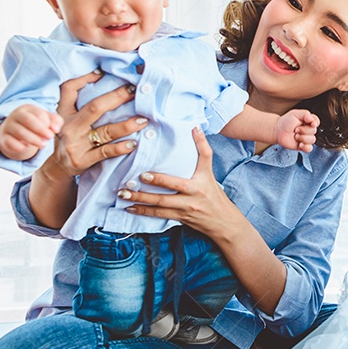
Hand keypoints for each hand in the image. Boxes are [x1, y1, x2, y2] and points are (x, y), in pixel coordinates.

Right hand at [0, 104, 62, 160]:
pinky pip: (9, 141)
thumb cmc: (35, 125)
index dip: (48, 123)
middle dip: (40, 129)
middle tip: (50, 137)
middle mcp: (16, 115)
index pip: (39, 114)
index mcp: (28, 109)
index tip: (54, 132)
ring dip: (33, 139)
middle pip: (28, 119)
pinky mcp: (3, 138)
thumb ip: (56, 122)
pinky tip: (25, 148)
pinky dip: (18, 145)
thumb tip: (56, 129)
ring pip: (19, 131)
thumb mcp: (47, 121)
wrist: (13, 134)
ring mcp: (8, 126)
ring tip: (43, 145)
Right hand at [43, 70, 146, 177]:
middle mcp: (69, 127)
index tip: (103, 71)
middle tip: (135, 90)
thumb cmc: (69, 135)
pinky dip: (121, 147)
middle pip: (95, 108)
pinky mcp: (83, 160)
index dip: (84, 78)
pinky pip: (106, 152)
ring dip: (127, 125)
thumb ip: (76, 97)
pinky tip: (133, 143)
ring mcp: (76, 144)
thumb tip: (98, 73)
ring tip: (144, 120)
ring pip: (106, 131)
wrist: (58, 167)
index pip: (69, 89)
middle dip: (117, 97)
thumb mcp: (65, 116)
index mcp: (63, 112)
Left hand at [119, 127, 235, 237]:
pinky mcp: (179, 218)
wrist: (223, 221)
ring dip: (140, 203)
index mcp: (198, 185)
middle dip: (144, 194)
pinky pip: (159, 216)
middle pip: (164, 197)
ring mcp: (184, 210)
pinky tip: (130, 209)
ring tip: (123, 197)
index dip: (162, 179)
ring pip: (159, 208)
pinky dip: (144, 212)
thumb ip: (202, 149)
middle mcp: (190, 199)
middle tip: (126, 187)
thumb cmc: (214, 194)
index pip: (178, 181)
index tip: (145, 175)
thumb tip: (195, 127)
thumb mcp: (210, 171)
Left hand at [275, 109, 318, 152]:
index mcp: (307, 121)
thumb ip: (305, 114)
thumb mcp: (295, 113)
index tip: (311, 123)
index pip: (316, 121)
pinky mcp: (303, 146)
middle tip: (296, 129)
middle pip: (314, 131)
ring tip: (295, 136)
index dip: (315, 123)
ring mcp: (306, 138)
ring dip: (303, 138)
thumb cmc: (285, 122)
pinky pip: (309, 148)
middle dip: (304, 130)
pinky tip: (300, 144)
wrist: (277, 131)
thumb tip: (313, 120)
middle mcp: (308, 130)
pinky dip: (305, 147)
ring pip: (312, 140)